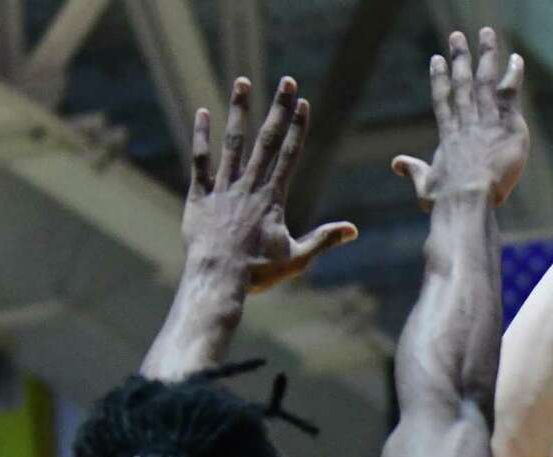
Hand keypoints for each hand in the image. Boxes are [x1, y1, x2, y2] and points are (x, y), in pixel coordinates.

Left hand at [185, 76, 357, 293]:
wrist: (218, 280)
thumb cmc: (258, 273)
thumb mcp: (297, 259)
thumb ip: (323, 239)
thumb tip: (353, 230)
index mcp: (272, 199)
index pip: (289, 155)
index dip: (297, 128)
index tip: (303, 103)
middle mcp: (248, 186)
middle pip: (267, 140)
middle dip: (278, 109)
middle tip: (286, 81)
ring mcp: (223, 188)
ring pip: (233, 142)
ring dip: (239, 111)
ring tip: (243, 82)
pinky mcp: (200, 196)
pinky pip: (200, 160)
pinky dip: (201, 136)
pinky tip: (203, 112)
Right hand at [393, 29, 528, 209]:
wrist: (467, 200)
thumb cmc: (445, 201)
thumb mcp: (424, 186)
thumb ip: (413, 171)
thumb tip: (396, 164)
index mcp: (447, 137)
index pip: (443, 102)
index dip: (440, 80)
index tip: (436, 60)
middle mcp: (465, 123)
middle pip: (462, 83)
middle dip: (459, 58)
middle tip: (457, 36)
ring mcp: (485, 121)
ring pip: (485, 81)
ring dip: (486, 55)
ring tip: (486, 33)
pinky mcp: (505, 125)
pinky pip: (509, 94)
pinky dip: (512, 75)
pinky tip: (515, 59)